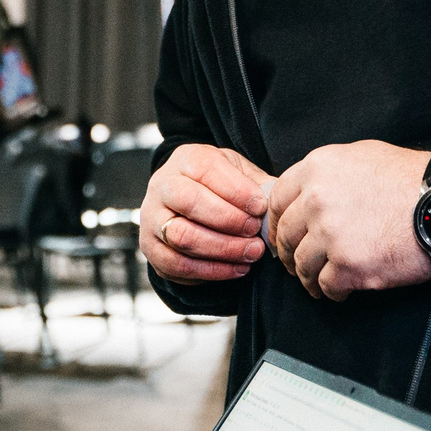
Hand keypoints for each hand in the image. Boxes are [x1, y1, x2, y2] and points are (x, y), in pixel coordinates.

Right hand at [141, 144, 271, 283]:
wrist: (186, 206)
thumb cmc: (218, 187)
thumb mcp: (238, 174)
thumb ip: (257, 185)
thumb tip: (278, 203)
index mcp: (185, 160)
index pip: (206, 170)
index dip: (236, 190)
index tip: (261, 207)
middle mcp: (162, 186)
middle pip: (190, 202)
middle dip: (229, 220)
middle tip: (255, 230)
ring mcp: (151, 219)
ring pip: (183, 237)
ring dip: (223, 249)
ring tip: (252, 252)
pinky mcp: (152, 250)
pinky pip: (179, 265)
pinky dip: (212, 271)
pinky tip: (237, 268)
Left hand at [267, 142, 430, 300]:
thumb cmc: (410, 179)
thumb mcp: (362, 155)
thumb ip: (328, 172)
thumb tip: (308, 191)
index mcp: (317, 169)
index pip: (277, 200)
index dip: (276, 222)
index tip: (281, 234)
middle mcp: (316, 200)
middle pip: (286, 235)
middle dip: (288, 253)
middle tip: (294, 263)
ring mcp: (330, 234)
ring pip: (302, 264)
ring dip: (307, 276)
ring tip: (316, 282)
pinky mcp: (348, 265)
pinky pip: (325, 285)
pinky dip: (331, 291)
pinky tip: (340, 290)